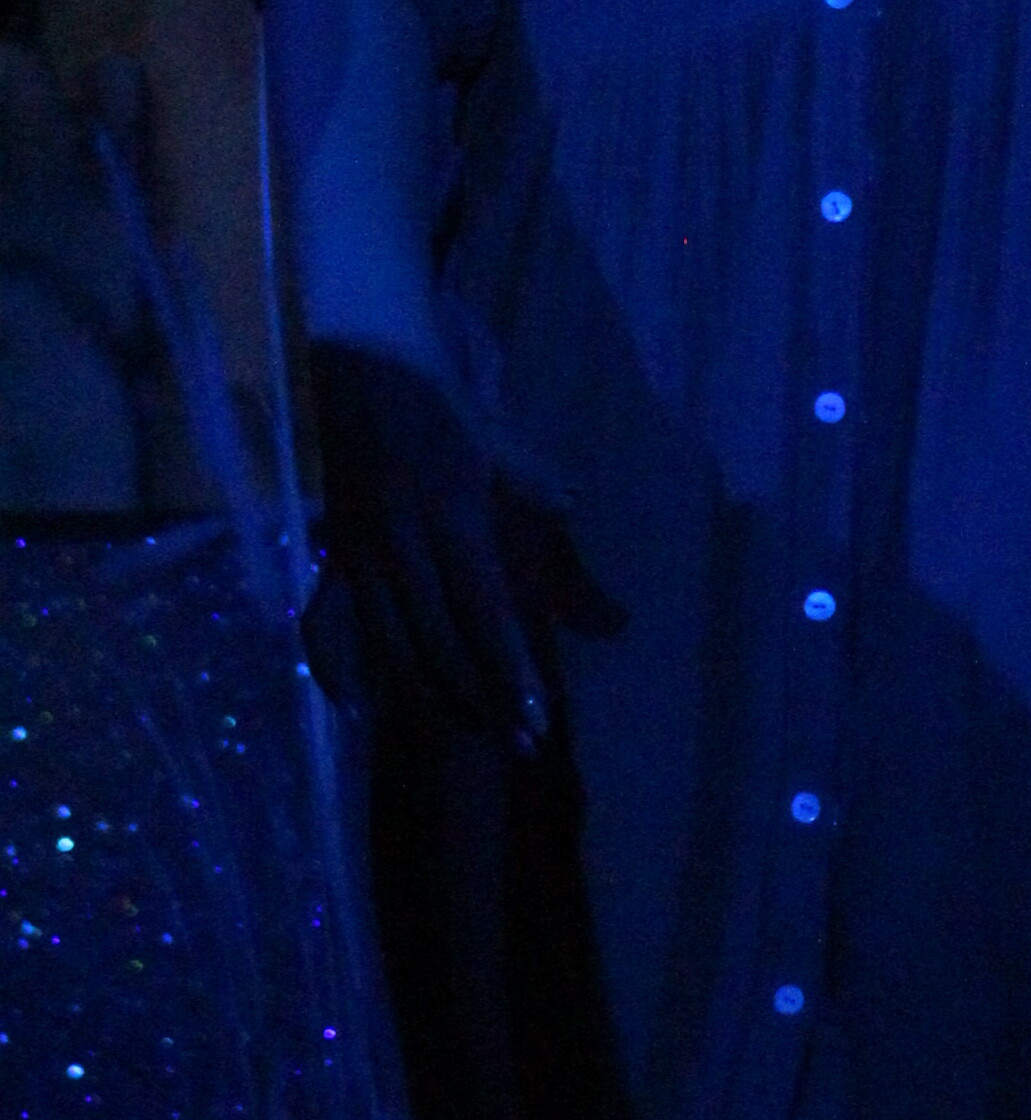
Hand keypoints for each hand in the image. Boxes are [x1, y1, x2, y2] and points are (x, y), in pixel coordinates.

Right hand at [306, 336, 627, 750]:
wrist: (372, 372)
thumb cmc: (458, 422)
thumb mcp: (523, 471)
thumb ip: (562, 550)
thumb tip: (612, 621)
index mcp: (453, 516)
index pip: (484, 612)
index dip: (510, 672)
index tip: (537, 723)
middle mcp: (399, 543)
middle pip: (435, 642)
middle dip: (478, 700)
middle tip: (517, 746)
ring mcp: (357, 552)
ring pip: (386, 643)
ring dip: (427, 696)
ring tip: (468, 735)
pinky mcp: (330, 556)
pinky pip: (328, 625)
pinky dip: (343, 671)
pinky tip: (362, 710)